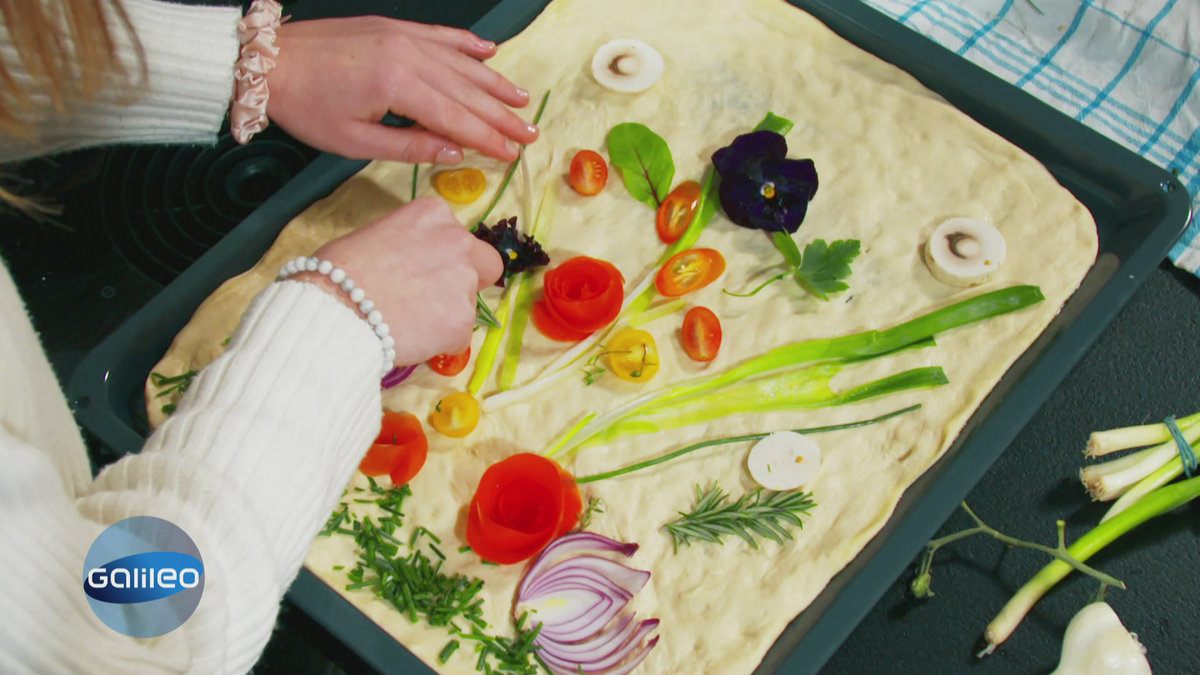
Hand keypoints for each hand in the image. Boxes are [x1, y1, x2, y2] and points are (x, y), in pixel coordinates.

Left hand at [268, 16, 537, 163]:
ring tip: (521, 100)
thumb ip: (409, 147)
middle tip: (529, 134)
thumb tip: (456, 154)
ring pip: (460, 62)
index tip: (512, 154)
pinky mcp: (393, 27)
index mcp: (395, 85)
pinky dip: (467, 45)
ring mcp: (402, 36)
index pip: (455, 118)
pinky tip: (490, 53)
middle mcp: (406, 54)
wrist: (268, 62)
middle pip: (466, 90)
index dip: (487, 138)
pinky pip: (441, 36)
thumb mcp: (353, 141)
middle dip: (500, 115)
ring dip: (493, 82)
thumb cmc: (305, 107)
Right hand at [292, 199, 502, 364]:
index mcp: (434, 214)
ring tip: (409, 323)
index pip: (459, 237)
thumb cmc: (340, 271)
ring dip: (447, 314)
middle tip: (438, 298)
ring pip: (469, 304)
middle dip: (471, 281)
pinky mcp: (462, 321)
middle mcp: (458, 242)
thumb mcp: (376, 236)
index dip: (445, 258)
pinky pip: (459, 337)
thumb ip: (409, 244)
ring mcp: (463, 282)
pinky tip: (411, 339)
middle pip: (486, 265)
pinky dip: (440, 342)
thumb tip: (413, 266)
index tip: (425, 272)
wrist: (335, 308)